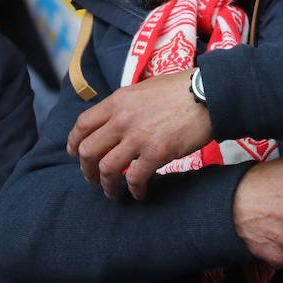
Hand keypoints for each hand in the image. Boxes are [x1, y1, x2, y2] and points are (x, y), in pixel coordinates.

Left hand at [67, 70, 211, 200]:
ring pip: (107, 168)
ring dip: (107, 185)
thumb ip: (125, 105)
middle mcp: (122, 119)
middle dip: (87, 169)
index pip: (83, 124)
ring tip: (113, 193)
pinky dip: (134, 189)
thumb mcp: (143, 89)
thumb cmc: (180, 90)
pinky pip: (134, 178)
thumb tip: (115, 121)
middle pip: (88, 150)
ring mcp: (137, 137)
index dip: (74, 141)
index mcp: (117, 101)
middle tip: (92, 179)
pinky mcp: (156, 152)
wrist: (207, 94)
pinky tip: (139, 192)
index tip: (74, 152)